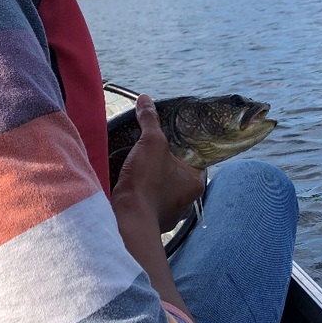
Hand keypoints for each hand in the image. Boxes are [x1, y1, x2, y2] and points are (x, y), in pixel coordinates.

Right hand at [111, 95, 205, 234]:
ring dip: (153, 183)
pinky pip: (150, 205)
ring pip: (164, 192)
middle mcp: (187, 202)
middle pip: (178, 176)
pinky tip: (132, 187)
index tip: (168, 142)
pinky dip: (142, 196)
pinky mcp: (153, 223)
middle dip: (164, 166)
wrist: (126, 218)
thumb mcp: (150, 142)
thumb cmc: (146, 182)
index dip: (183, 150)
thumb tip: (145, 99)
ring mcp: (170, 215)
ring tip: (139, 169)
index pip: (195, 161)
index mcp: (195, 183)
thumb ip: (149, 120)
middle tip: (150, 154)